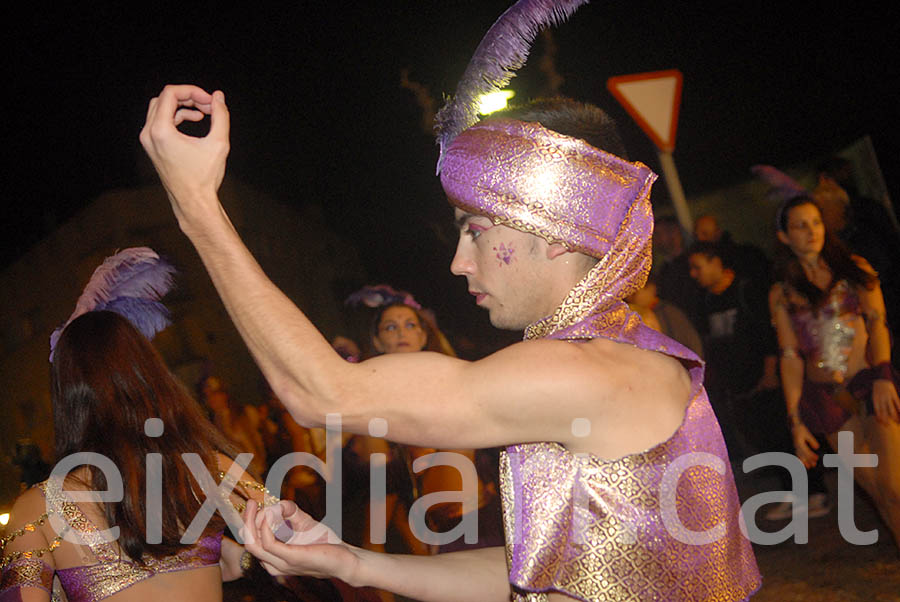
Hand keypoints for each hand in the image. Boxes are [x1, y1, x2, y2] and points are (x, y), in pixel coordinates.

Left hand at [139, 85, 229, 226]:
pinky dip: (176, 116)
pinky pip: (160, 120)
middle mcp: (149, 134)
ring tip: (204, 112)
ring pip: (160, 108)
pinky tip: (195, 120)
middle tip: (208, 105)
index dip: (192, 91)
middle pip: (164, 98)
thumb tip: (218, 96)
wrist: (193, 202)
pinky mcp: (152, 146)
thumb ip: (221, 116)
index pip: (171, 93)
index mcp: (161, 131)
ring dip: (182, 106)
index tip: (209, 101)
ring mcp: (148, 141)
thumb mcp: (219, 143)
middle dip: (188, 97)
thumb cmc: (205, 177)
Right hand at [241, 500, 358, 581]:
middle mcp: (274, 564)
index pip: (252, 542)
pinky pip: (269, 544)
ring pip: (253, 544)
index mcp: (274, 559)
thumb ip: (289, 513)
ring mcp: (282, 563)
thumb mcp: (303, 524)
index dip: (249, 522)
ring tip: (254, 504)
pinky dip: (265, 527)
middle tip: (250, 502)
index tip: (254, 504)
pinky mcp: (292, 558)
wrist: (344, 558)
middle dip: (245, 520)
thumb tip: (277, 503)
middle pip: (249, 543)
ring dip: (250, 521)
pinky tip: (268, 515)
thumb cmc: (324, 543)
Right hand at [791, 422, 819, 468]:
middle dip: (808, 461)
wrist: (793, 426)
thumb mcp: (807, 433)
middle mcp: (796, 446)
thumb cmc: (801, 429)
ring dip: (804, 461)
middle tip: (814, 465)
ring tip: (809, 467)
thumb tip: (816, 448)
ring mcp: (795, 447)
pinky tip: (803, 463)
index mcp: (799, 442)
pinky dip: (800, 459)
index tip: (817, 458)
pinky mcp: (795, 447)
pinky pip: (798, 455)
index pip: (806, 451)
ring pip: (800, 456)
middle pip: (803, 455)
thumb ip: (812, 441)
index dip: (812, 455)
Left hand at [872, 379, 899, 423]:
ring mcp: (888, 396)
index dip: (879, 417)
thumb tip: (870, 413)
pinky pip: (897, 402)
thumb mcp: (871, 396)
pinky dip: (899, 408)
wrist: (881, 379)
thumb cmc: (876, 390)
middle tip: (888, 425)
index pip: (877, 410)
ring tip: (897, 422)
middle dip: (886, 419)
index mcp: (875, 399)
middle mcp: (881, 399)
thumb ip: (873, 404)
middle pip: (884, 411)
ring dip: (894, 416)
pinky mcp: (893, 394)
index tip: (882, 423)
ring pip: (892, 408)